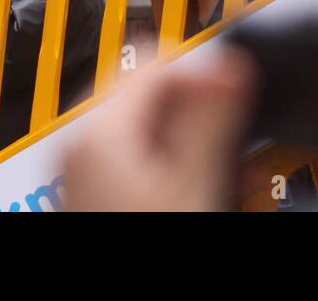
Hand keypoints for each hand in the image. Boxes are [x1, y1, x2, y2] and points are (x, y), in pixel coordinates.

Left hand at [63, 47, 254, 210]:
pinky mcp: (97, 195)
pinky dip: (175, 164)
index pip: (153, 59)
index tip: (238, 88)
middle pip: (149, 91)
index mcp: (95, 131)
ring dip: (194, 139)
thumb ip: (212, 115)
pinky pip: (140, 158)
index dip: (202, 67)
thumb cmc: (149, 257)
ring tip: (228, 167)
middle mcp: (79, 145)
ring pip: (149, 126)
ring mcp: (83, 172)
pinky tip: (204, 187)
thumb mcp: (195, 182)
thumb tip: (231, 63)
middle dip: (200, 108)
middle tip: (236, 133)